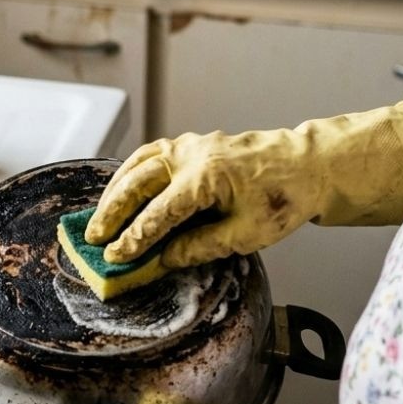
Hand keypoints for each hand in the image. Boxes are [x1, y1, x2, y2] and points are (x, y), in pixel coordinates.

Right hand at [86, 101, 402, 266]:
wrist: (308, 165)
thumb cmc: (283, 199)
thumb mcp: (246, 235)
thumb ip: (200, 247)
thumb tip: (163, 259)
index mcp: (207, 178)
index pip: (159, 213)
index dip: (135, 238)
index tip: (116, 257)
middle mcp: (193, 156)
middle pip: (138, 183)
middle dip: (113, 212)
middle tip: (94, 239)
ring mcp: (191, 145)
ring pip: (139, 164)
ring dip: (115, 190)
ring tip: (99, 216)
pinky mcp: (194, 145)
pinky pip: (152, 155)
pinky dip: (131, 172)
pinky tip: (122, 189)